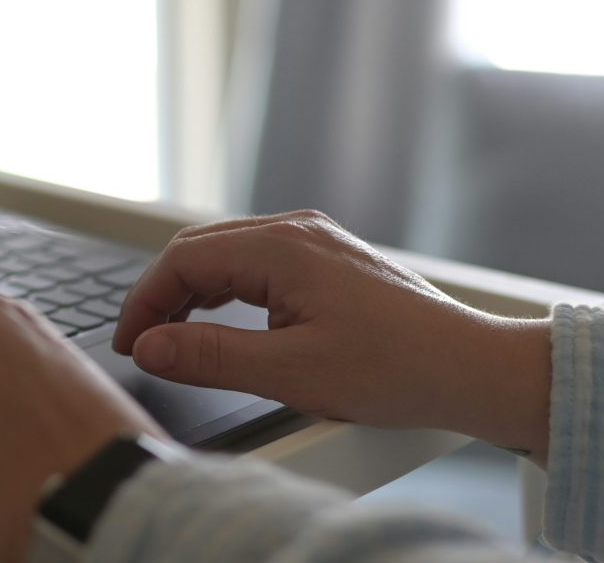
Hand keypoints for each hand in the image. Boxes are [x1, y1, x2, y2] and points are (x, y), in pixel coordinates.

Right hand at [111, 211, 552, 461]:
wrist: (472, 367)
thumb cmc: (397, 369)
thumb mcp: (292, 372)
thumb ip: (212, 357)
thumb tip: (151, 346)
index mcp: (282, 248)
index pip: (183, 260)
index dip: (146, 303)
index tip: (131, 345)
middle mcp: (296, 230)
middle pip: (201, 248)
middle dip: (164, 294)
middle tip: (146, 345)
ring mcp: (315, 240)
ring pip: (228, 252)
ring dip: (193, 291)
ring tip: (177, 338)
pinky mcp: (329, 258)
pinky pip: (257, 260)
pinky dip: (226, 288)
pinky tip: (223, 321)